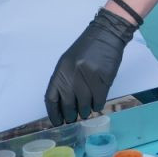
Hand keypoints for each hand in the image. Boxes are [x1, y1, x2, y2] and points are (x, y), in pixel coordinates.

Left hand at [44, 9, 136, 124]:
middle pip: (68, 104)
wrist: (106, 34)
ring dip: (85, 111)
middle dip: (70, 115)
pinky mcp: (103, 80)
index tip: (57, 121)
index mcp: (61, 70)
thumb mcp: (69, 62)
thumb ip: (64, 80)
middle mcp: (72, 75)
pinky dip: (97, 105)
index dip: (53, 113)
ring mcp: (88, 78)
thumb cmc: (86, 48)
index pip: (51, 98)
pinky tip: (96, 103)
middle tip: (73, 118)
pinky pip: (98, 101)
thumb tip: (64, 105)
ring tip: (85, 111)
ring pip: (84, 105)